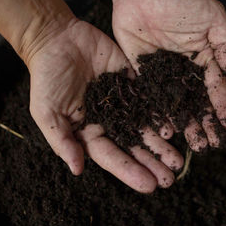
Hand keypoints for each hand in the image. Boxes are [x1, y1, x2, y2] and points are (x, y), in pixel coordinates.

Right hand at [26, 16, 182, 192]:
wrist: (57, 40)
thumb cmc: (46, 78)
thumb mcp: (46, 112)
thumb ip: (62, 140)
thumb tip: (78, 170)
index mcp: (89, 132)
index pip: (112, 156)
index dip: (130, 171)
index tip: (149, 185)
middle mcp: (109, 121)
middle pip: (134, 146)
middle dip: (152, 163)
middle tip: (170, 179)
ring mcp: (123, 102)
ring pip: (146, 126)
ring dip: (162, 144)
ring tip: (178, 159)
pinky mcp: (133, 81)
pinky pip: (151, 100)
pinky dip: (163, 113)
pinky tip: (177, 125)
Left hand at [108, 0, 225, 149]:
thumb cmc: (180, 1)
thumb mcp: (213, 16)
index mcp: (204, 60)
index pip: (216, 88)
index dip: (223, 107)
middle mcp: (185, 73)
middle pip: (196, 103)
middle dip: (205, 124)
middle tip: (210, 146)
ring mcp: (164, 76)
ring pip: (176, 106)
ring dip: (185, 126)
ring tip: (193, 145)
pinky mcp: (143, 76)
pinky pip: (151, 99)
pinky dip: (158, 115)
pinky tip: (165, 131)